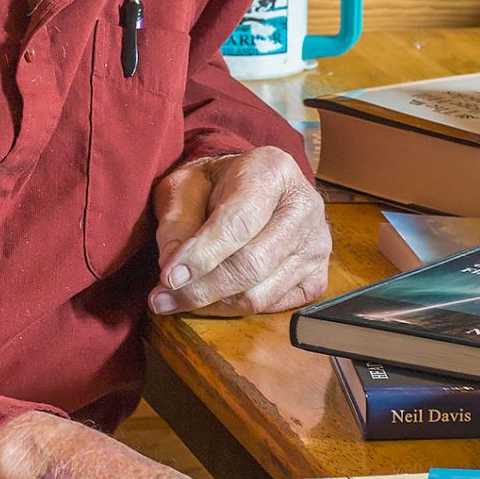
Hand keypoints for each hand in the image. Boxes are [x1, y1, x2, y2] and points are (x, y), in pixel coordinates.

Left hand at [147, 147, 329, 317]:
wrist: (251, 186)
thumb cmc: (214, 185)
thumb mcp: (184, 186)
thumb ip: (176, 224)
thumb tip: (173, 273)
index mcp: (272, 170)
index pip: (238, 223)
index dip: (201, 254)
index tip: (168, 277)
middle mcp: (304, 207)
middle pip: (252, 264)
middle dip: (202, 288)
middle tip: (161, 298)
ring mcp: (317, 244)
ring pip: (260, 293)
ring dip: (213, 304)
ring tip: (178, 298)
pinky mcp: (317, 277)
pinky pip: (272, 307)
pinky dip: (234, 308)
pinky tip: (212, 297)